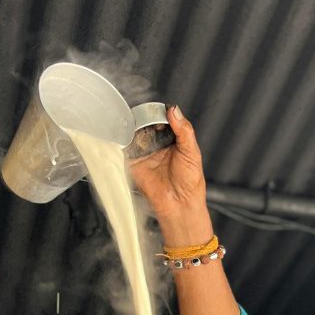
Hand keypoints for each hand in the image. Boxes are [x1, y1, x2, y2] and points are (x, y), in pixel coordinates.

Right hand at [129, 105, 206, 225]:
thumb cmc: (190, 183)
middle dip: (144, 119)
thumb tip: (175, 110)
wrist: (179, 203)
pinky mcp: (133, 161)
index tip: (161, 112)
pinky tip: (127, 136)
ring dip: (133, 128)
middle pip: (146, 124)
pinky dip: (123, 140)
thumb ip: (184, 130)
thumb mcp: (192, 152)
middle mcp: (157, 144)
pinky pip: (124, 147)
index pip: (163, 120)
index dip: (160, 114)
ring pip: (133, 132)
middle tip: (148, 122)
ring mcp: (144, 152)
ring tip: (139, 130)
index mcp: (173, 140)